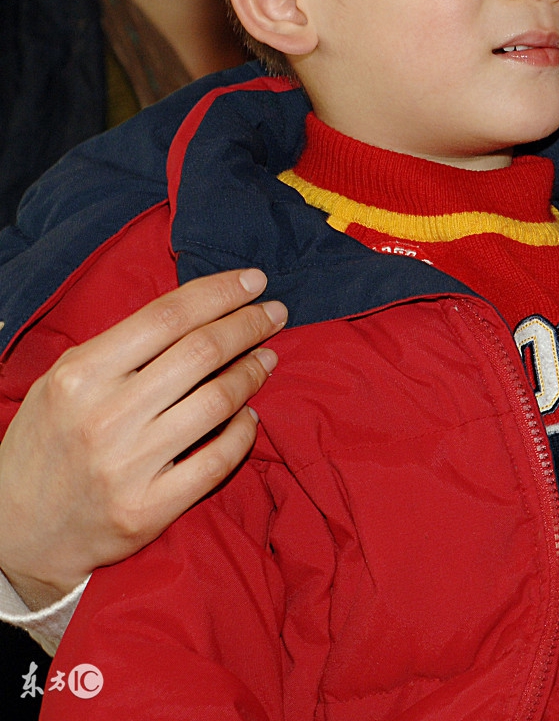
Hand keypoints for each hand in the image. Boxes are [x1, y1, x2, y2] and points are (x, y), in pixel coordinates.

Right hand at [0, 269, 285, 610]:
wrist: (14, 534)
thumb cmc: (49, 442)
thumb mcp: (65, 382)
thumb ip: (123, 348)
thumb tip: (199, 311)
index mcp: (81, 376)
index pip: (168, 316)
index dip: (220, 293)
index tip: (254, 281)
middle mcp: (105, 417)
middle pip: (202, 352)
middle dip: (249, 325)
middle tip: (275, 314)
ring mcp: (128, 466)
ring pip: (218, 402)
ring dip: (252, 373)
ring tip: (267, 359)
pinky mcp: (148, 510)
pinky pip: (218, 459)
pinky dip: (244, 431)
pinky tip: (250, 415)